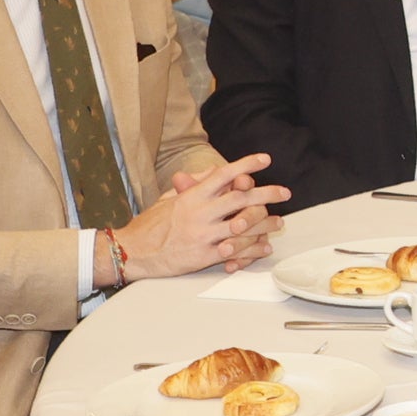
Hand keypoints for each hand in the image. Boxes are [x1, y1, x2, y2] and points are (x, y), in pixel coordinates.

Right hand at [121, 152, 287, 278]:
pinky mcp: (204, 256)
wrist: (132, 251)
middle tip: (284, 192)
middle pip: (241, 199)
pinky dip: (253, 249)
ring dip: (266, 223)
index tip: (265, 159)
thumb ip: (193, 185)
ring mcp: (203, 235)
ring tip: (279, 221)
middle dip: (267, 194)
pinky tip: (264, 246)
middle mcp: (200, 213)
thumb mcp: (168, 198)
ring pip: (244, 226)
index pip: (223, 174)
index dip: (246, 165)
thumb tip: (214, 172)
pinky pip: (235, 251)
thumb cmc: (150, 224)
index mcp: (192, 196)